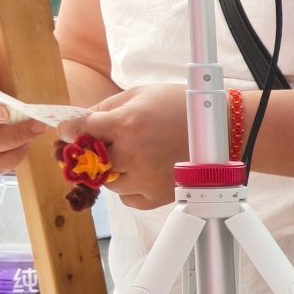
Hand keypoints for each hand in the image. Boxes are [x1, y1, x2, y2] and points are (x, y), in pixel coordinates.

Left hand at [73, 84, 187, 208]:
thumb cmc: (185, 107)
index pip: (80, 130)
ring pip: (108, 182)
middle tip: (102, 144)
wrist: (225, 131)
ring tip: (132, 157)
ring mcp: (146, 178)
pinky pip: (128, 199)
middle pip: (91, 159)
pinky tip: (142, 172)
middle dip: (92, 151)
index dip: (70, 130)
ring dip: (113, 170)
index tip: (69, 132)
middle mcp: (134, 153)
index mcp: (128, 123)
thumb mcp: (142, 94)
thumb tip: (79, 121)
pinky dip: (129, 188)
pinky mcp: (159, 196)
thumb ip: (107, 107)